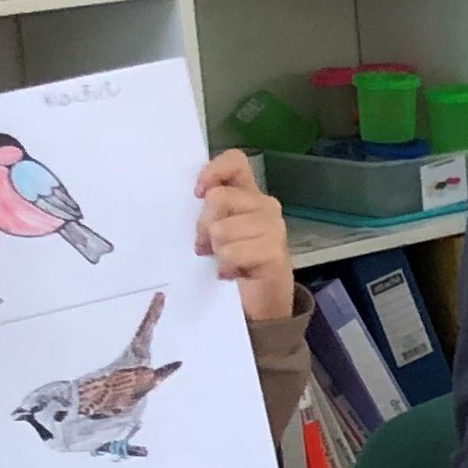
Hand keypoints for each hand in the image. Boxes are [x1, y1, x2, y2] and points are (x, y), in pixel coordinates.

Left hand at [195, 151, 292, 323]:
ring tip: (224, 262)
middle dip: (203, 226)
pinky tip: (232, 274)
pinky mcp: (275, 252)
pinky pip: (232, 252)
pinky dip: (225, 267)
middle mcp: (264, 205)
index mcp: (248, 194)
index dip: (213, 171)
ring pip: (222, 228)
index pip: (235, 162)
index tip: (196, 194)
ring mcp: (274, 228)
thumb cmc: (231, 264)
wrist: (258, 305)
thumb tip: (192, 197)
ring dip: (215, 250)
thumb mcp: (213, 231)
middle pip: (218, 197)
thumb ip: (207, 211)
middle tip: (205, 247)